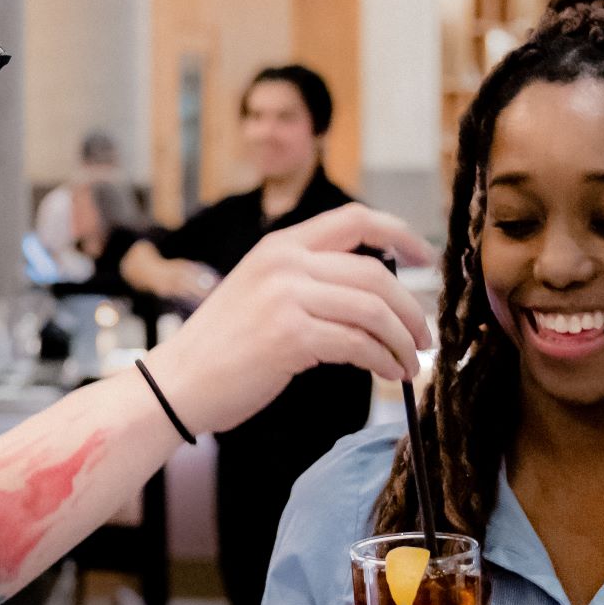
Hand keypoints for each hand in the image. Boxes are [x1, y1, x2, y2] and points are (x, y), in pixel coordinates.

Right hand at [148, 205, 433, 433]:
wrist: (176, 384)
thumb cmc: (220, 350)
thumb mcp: (260, 293)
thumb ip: (306, 282)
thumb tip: (370, 296)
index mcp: (280, 246)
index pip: (355, 220)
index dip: (399, 233)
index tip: (426, 256)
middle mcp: (285, 263)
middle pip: (374, 272)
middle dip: (410, 308)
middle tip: (423, 336)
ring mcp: (286, 297)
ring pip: (373, 309)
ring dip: (402, 339)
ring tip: (410, 362)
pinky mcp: (290, 336)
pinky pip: (358, 344)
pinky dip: (383, 360)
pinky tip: (388, 373)